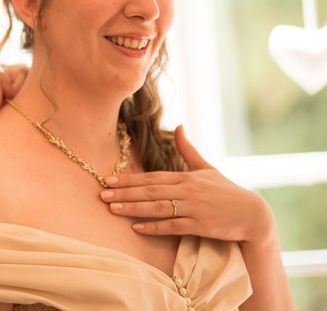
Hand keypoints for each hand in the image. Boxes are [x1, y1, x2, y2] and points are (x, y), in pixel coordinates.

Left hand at [99, 125, 274, 242]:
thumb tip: (179, 125)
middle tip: (101, 194)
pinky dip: (155, 227)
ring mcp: (194, 207)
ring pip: (157, 207)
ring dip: (133, 208)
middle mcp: (187, 189)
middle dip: (124, 192)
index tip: (108, 180)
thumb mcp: (207, 168)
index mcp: (186, 176)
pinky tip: (137, 228)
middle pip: (149, 191)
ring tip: (112, 209)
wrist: (252, 214)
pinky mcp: (201, 224)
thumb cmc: (226, 191)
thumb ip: (188, 150)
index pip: (151, 177)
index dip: (129, 179)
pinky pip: (173, 226)